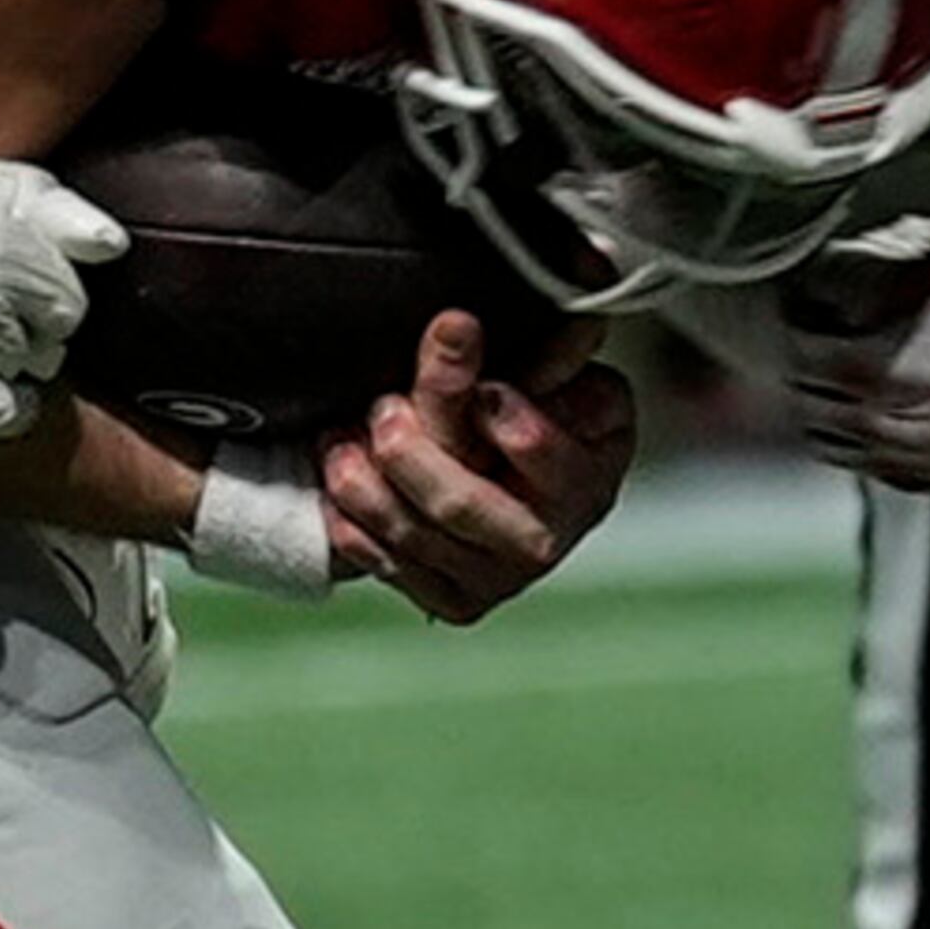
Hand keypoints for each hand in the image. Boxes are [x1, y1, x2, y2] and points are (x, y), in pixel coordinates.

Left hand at [320, 312, 633, 624]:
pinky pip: (387, 565)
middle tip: (384, 408)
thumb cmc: (545, 416)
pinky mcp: (453, 601)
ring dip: (362, 482)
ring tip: (343, 438)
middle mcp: (546, 540)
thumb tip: (456, 328)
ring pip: (411, 534)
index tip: (479, 388)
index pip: (538, 452)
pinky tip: (342, 481)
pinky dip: (351, 521)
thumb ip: (518, 352)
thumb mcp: (551, 375)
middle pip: (457, 503)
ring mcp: (496, 579)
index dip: (501, 419)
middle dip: (408, 451)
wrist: (530, 482)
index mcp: (587, 476)